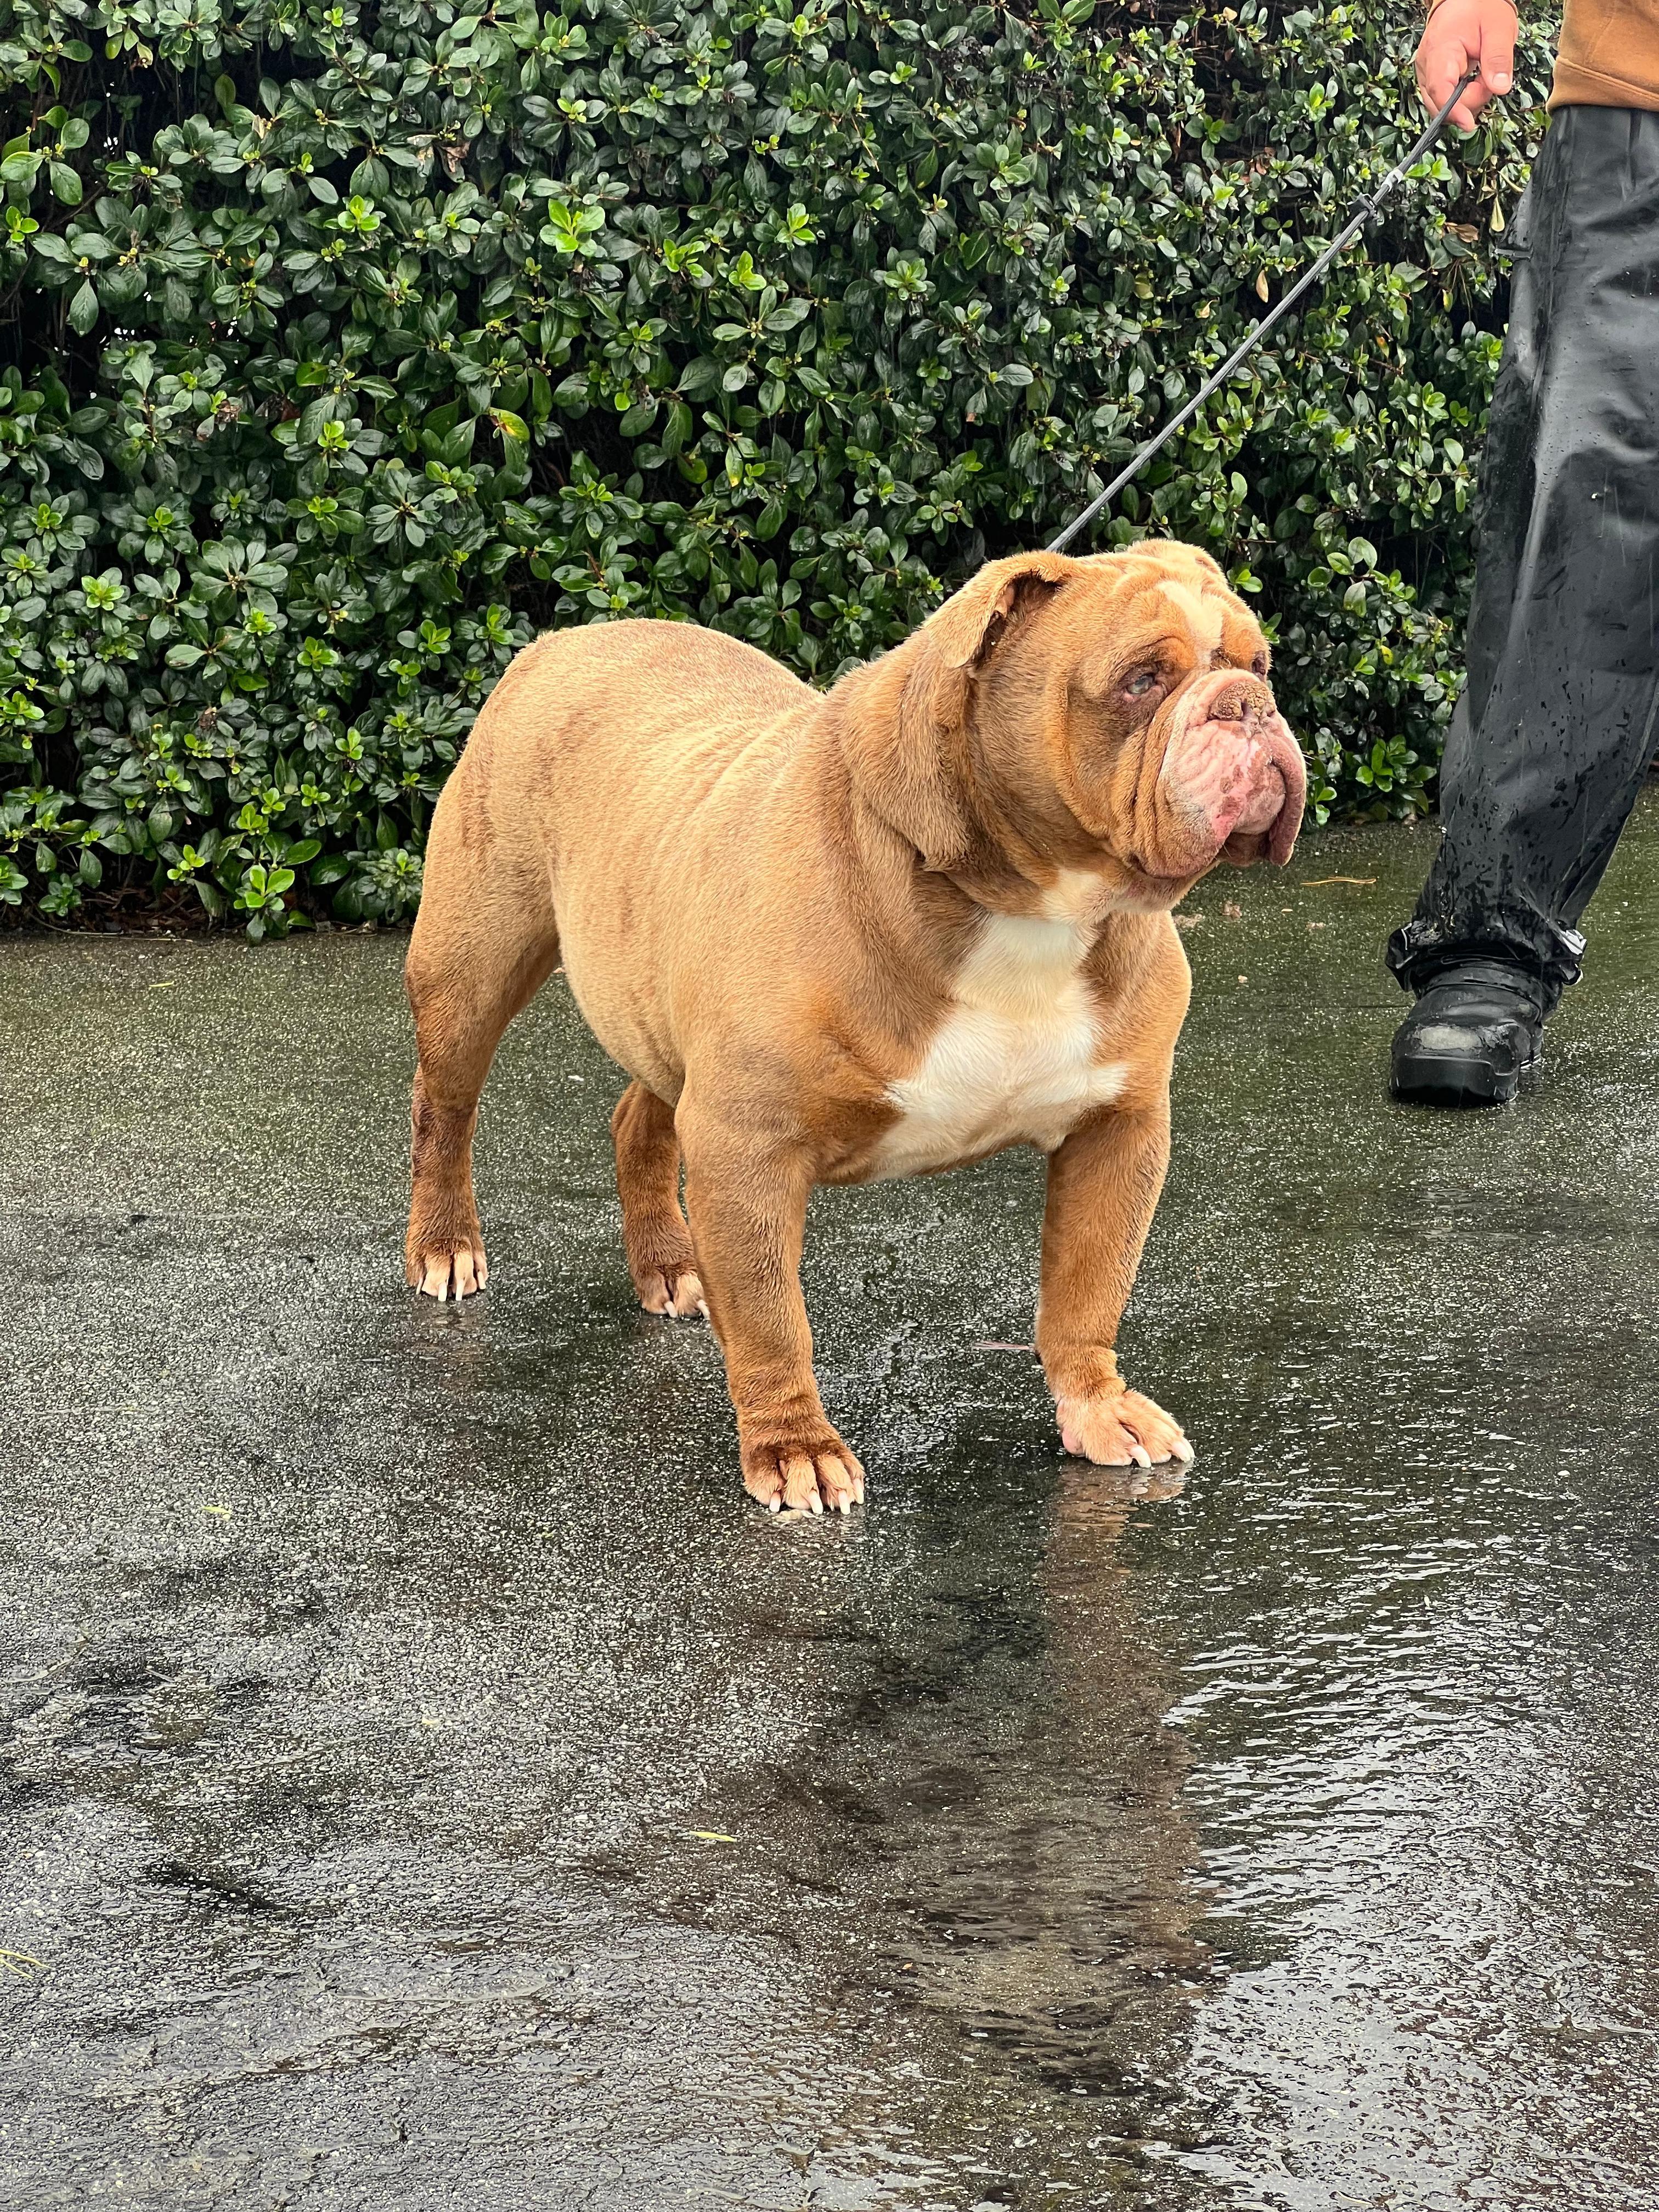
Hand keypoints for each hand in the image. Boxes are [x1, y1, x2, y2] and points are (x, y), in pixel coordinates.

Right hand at [1415, 0, 1516, 130]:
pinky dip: (1461, 96)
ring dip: (1466, 99)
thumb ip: (1498, 59)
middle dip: (1468, 103)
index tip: (1469, 123)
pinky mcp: (1431, 78)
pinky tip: (1472, 80)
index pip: (1441, 90)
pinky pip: (1443, 98)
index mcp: (1440, 51)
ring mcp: (1426, 73)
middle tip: (1489, 80)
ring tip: (1481, 75)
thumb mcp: (1499, 28)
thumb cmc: (1480, 7)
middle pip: (1440, 104)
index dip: (1454, 111)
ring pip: (1442, 105)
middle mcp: (1427, 66)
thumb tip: (1499, 88)